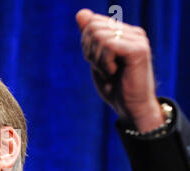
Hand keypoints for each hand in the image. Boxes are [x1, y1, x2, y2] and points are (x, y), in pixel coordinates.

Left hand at [76, 8, 163, 132]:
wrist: (129, 108)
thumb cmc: (113, 87)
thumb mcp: (96, 59)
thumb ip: (90, 37)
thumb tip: (81, 13)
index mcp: (124, 32)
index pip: (93, 22)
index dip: (86, 42)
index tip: (95, 60)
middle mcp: (133, 32)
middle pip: (93, 27)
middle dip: (89, 51)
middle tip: (102, 68)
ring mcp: (138, 40)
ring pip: (99, 36)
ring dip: (97, 59)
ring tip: (109, 72)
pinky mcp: (138, 50)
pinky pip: (109, 46)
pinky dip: (104, 63)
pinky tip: (113, 73)